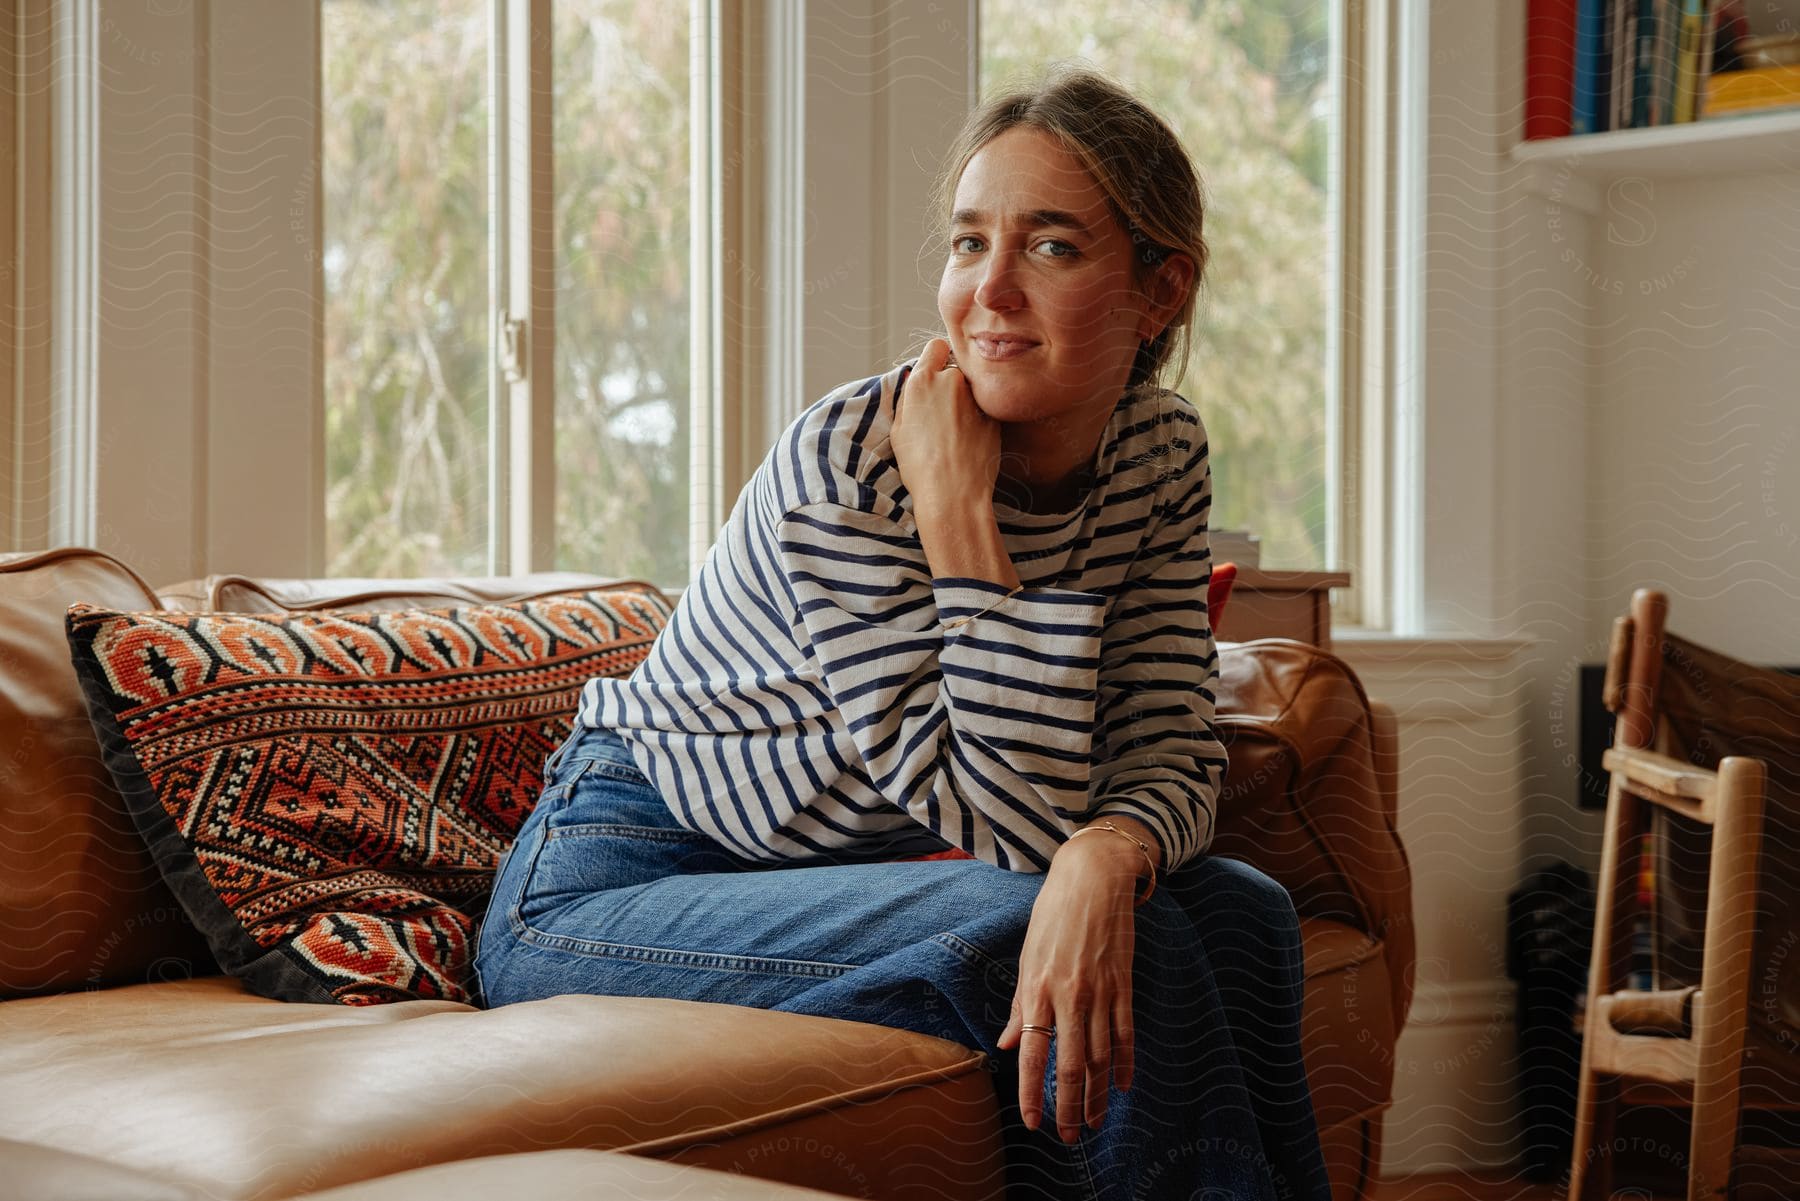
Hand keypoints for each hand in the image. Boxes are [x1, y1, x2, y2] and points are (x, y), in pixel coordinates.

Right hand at [890, 337, 1002, 512]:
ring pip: (972, 389)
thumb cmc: (919, 466)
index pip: (936, 346)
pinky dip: (980, 418)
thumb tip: (914, 380)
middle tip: (944, 410)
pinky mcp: (994, 416)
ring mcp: (977, 398)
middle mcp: (952, 381)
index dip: (936, 358)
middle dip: (951, 383)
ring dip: (967, 400)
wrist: (953, 494)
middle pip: (956, 368)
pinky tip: (970, 441)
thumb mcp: (899, 430)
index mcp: (923, 381)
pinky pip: (985, 408)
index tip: (935, 373)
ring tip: (956, 430)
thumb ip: (908, 398)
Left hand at [996, 837, 1140, 1143]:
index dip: (1032, 1092)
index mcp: (1038, 988)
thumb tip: (1006, 1045)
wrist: (1093, 878)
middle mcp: (1069, 995)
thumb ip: (1018, 1004)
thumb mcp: (1027, 956)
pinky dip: (1125, 1063)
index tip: (1032, 1121)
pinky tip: (1124, 1086)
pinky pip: (1126, 1034)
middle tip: (1071, 1135)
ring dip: (1099, 1094)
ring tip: (1096, 1121)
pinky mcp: (1123, 984)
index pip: (1032, 1053)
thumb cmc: (1053, 915)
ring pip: (1101, 1056)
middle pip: (1070, 1064)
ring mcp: (1100, 991)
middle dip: (1070, 1105)